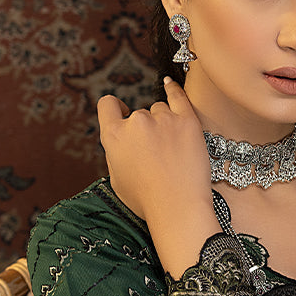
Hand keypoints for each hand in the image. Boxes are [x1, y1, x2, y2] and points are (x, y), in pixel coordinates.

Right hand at [96, 82, 216, 275]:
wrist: (179, 209)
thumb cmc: (147, 201)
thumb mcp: (116, 179)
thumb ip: (115, 152)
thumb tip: (120, 139)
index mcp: (114, 136)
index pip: (107, 105)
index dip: (114, 109)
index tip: (121, 112)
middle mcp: (136, 123)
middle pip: (139, 114)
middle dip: (145, 130)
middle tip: (156, 155)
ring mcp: (163, 119)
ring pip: (160, 110)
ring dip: (163, 123)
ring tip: (171, 151)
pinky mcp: (187, 121)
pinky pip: (178, 96)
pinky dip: (173, 89)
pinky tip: (169, 85)